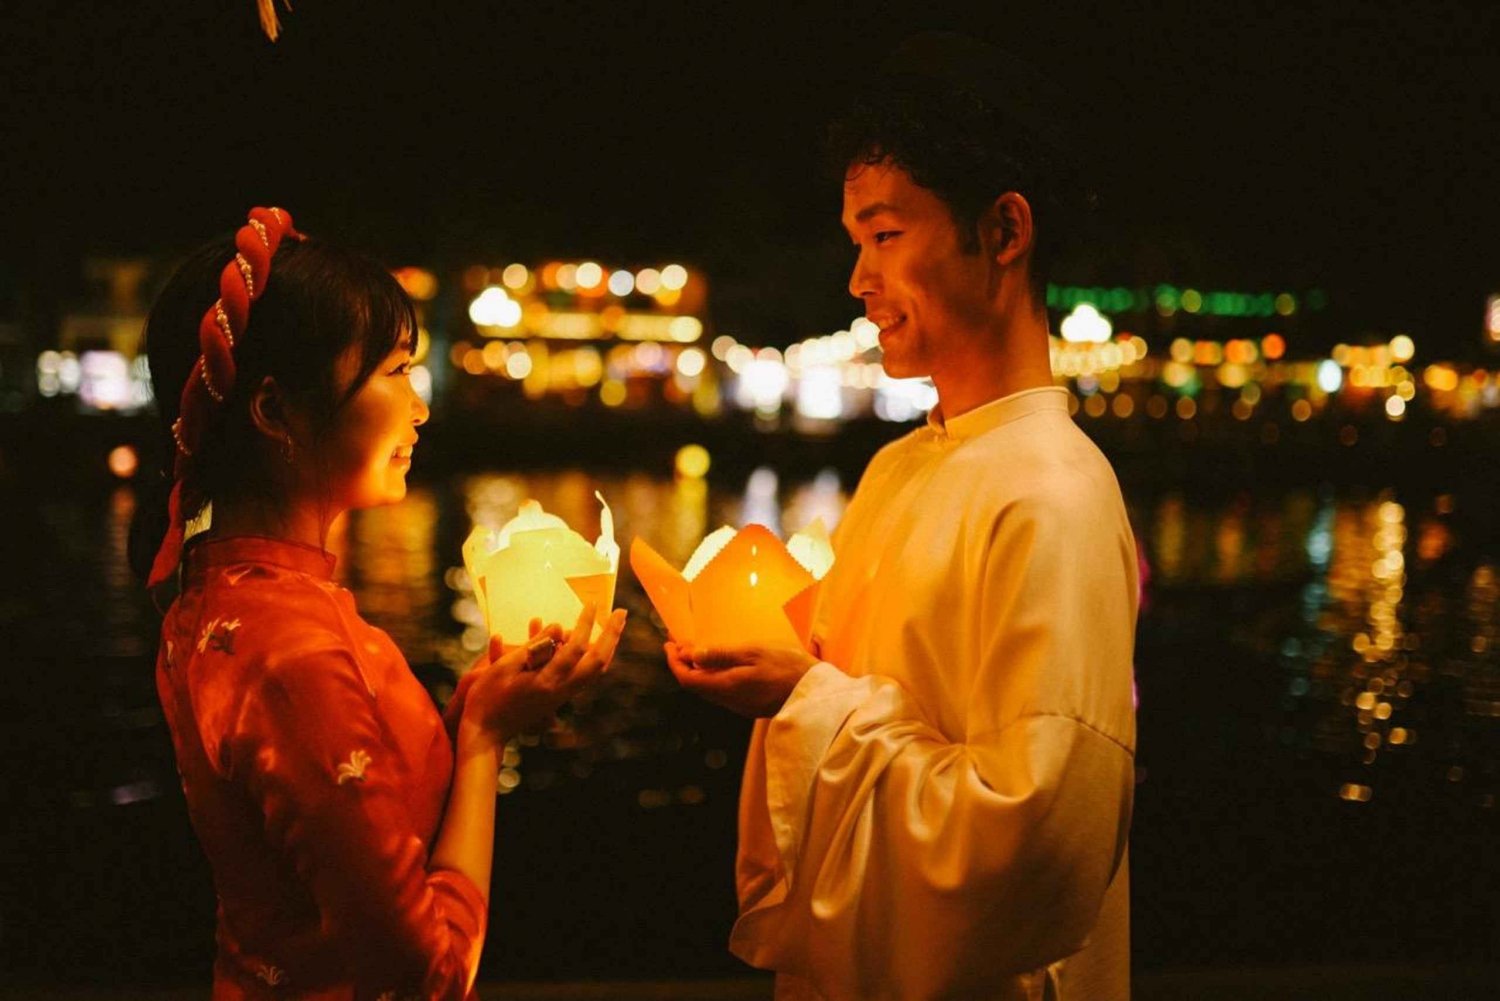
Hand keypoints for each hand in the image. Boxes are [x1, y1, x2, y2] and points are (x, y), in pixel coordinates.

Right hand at [457, 604, 626, 751]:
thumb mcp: (505, 667)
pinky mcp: (559, 699)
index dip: (586, 623)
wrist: (485, 733)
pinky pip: (585, 676)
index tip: (591, 603)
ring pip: (596, 671)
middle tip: (621, 612)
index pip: (576, 647)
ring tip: (614, 625)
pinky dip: (593, 657)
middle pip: (598, 661)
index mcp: (548, 681)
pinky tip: (592, 644)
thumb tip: (558, 626)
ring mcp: (563, 696)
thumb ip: (533, 646)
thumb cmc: (488, 697)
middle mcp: (562, 690)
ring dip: (607, 646)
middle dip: (612, 635)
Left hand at [665, 640, 817, 717]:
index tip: (669, 644)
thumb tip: (693, 654)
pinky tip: (719, 664)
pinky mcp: (749, 706)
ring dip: (697, 671)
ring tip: (696, 650)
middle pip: (695, 686)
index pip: (687, 679)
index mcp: (726, 687)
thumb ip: (722, 655)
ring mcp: (739, 706)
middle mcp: (728, 701)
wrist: (814, 694)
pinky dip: (712, 676)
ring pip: (708, 690)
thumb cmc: (787, 667)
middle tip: (680, 644)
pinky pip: (721, 692)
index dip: (674, 662)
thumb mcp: (753, 653)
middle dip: (683, 664)